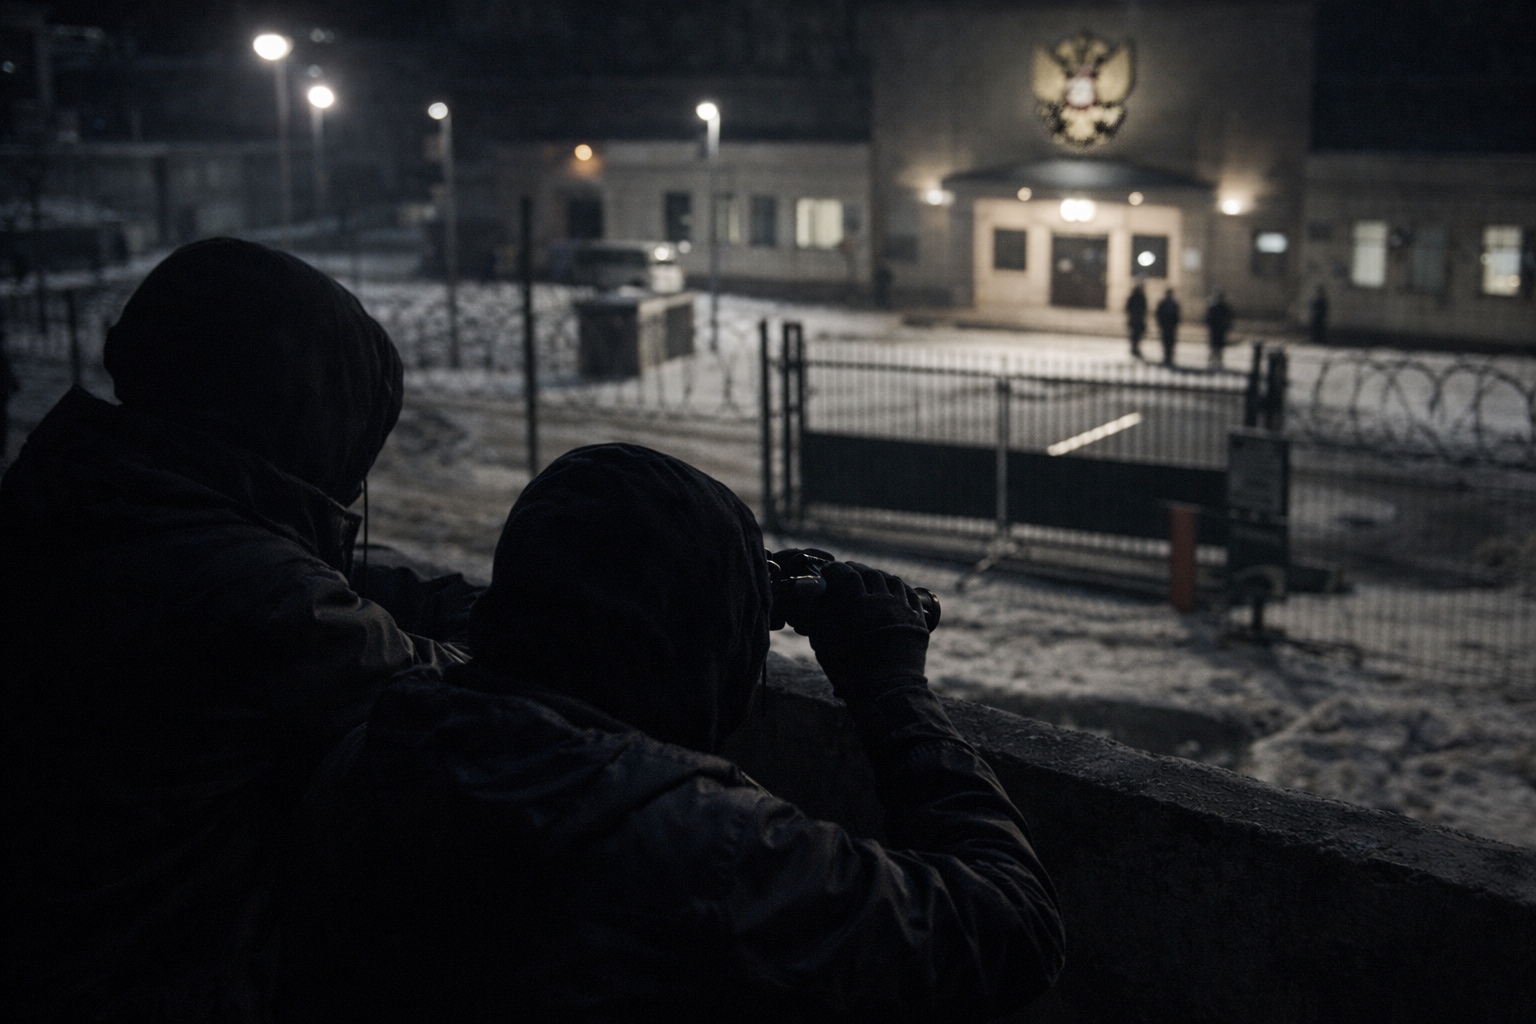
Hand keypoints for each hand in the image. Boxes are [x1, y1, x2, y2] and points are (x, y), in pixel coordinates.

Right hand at [805, 561, 929, 703]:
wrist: (885, 691)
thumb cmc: (849, 670)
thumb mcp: (824, 642)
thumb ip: (818, 617)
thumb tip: (817, 601)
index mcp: (858, 604)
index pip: (846, 574)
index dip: (835, 569)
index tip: (828, 571)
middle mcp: (883, 601)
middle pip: (870, 574)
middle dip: (855, 569)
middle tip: (847, 571)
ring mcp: (903, 610)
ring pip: (891, 580)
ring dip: (878, 576)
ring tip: (869, 578)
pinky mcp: (918, 620)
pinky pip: (910, 594)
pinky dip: (899, 587)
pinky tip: (892, 588)